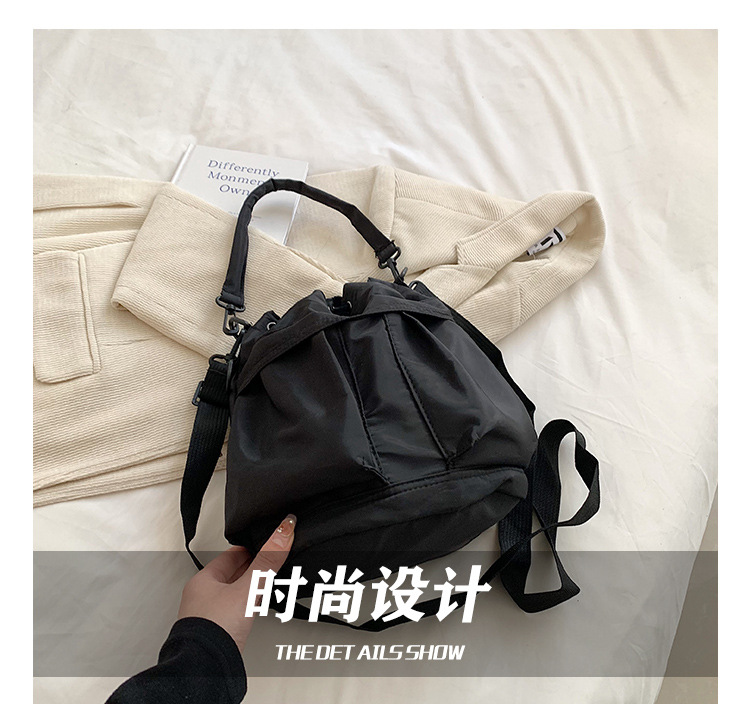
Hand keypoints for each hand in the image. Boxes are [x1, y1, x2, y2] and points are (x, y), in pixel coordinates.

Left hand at [177, 514, 296, 650]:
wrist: (205, 668)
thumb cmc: (214, 629)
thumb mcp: (246, 589)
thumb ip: (267, 562)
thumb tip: (284, 532)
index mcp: (204, 580)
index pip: (232, 555)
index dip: (252, 548)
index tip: (269, 544)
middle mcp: (204, 596)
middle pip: (234, 573)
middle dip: (254, 567)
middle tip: (273, 560)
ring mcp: (211, 615)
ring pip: (236, 592)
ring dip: (253, 587)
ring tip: (269, 582)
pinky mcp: (220, 631)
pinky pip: (237, 610)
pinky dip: (250, 605)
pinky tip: (258, 608)